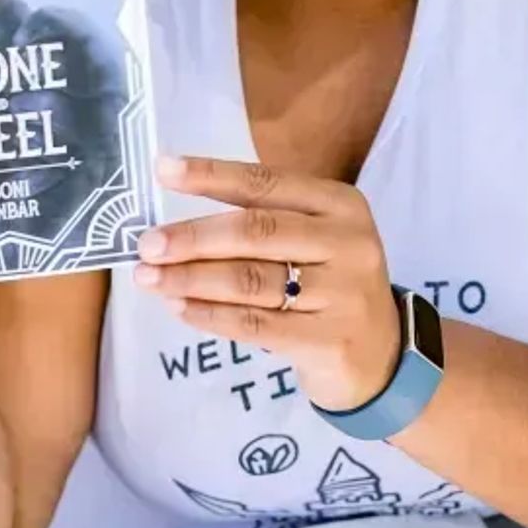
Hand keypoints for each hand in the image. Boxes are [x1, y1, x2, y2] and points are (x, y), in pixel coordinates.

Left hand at [133, 156, 401, 412]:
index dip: (211, 176)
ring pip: (251, 281)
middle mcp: (348, 242)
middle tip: (146, 244)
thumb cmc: (330, 285)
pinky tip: (181, 309)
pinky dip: (211, 316)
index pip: (266, 184)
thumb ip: (261, 222)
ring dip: (191, 279)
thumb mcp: (314, 240)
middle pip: (255, 232)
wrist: (381, 356)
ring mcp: (344, 293)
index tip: (162, 171)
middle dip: (192, 237)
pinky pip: (256, 325)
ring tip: (151, 279)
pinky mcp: (330, 340)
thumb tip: (175, 221)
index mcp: (340, 204)